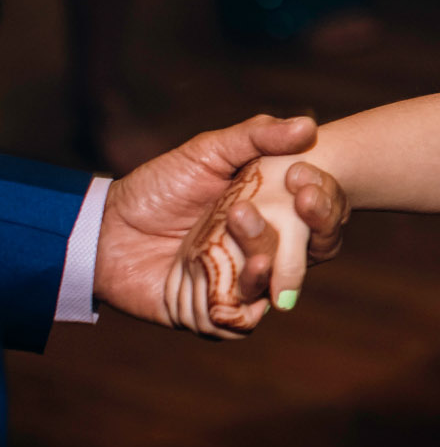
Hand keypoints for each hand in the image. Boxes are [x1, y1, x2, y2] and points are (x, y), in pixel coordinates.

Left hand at [96, 116, 350, 337]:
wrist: (105, 228)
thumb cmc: (159, 187)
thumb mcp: (208, 151)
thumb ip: (257, 137)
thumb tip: (308, 126)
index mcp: (273, 216)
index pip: (322, 216)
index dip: (327, 201)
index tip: (308, 177)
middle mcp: (264, 253)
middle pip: (314, 251)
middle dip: (318, 224)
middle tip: (301, 199)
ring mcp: (239, 285)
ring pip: (279, 285)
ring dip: (274, 257)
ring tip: (244, 223)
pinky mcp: (212, 313)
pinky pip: (243, 320)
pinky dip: (248, 297)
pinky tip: (249, 267)